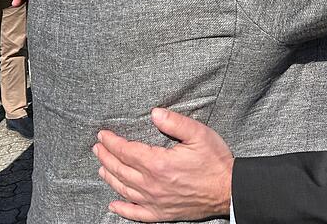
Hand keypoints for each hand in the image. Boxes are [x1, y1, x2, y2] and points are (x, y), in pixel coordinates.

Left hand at [94, 108, 232, 221]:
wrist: (229, 190)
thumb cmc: (216, 161)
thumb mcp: (199, 134)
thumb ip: (175, 122)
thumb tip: (154, 113)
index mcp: (159, 163)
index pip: (126, 151)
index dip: (112, 142)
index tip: (103, 135)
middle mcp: (152, 184)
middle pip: (120, 170)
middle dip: (106, 157)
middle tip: (97, 148)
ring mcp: (155, 201)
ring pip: (124, 189)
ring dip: (109, 177)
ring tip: (101, 167)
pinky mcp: (161, 213)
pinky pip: (136, 213)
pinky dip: (122, 209)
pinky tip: (113, 204)